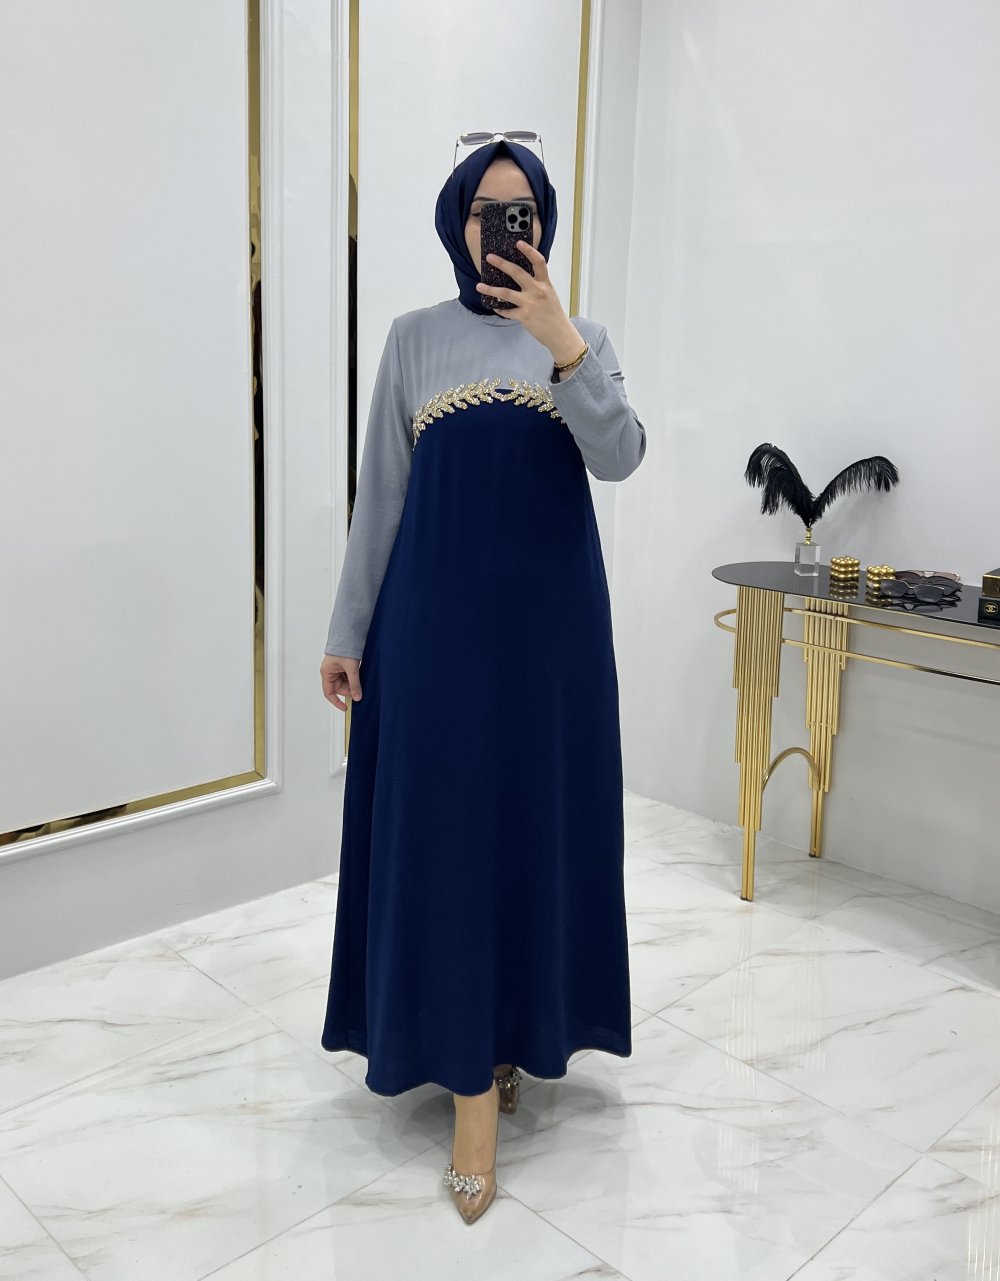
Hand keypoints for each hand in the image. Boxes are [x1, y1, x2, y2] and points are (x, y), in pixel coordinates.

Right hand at [321, 653, 361, 711]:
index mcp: (326, 673)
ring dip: (352, 684)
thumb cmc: (345, 649)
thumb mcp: (351, 668)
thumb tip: (357, 698)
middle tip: (360, 691)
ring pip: (344, 683)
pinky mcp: (342, 667)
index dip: (336, 702)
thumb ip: (355, 684)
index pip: (329, 693)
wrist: (349, 635)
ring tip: (360, 680)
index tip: (346, 708)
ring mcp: (336, 670)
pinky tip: (359, 676)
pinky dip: (354, 679)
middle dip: (349, 690)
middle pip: (339, 688)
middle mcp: (330, 672)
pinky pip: (348, 677)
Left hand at [476, 241, 583, 364]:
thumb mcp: (549, 294)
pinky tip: (494, 307)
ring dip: (490, 289)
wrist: (559, 334)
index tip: (518, 243)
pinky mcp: (524, 316)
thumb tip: (519, 278)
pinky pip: (507, 311)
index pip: (538, 262)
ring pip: (505, 293)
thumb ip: (537, 285)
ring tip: (479, 286)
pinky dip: (499, 309)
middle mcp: (537, 291)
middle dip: (501, 263)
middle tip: (489, 257)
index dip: (528, 251)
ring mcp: (530, 304)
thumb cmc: (554, 314)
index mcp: (545, 283)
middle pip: (517, 272)